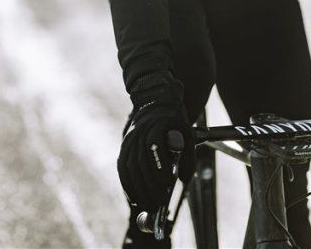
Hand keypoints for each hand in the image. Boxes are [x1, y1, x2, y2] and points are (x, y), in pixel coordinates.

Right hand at [117, 72, 195, 209]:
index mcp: (157, 123)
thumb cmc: (175, 122)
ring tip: (149, 205)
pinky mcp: (124, 148)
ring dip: (138, 189)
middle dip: (150, 184)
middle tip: (159, 202)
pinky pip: (122, 169)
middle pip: (140, 160)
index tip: (168, 182)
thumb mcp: (188, 133)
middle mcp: (139, 131)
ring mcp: (129, 140)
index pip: (154, 144)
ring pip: (129, 167)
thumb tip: (184, 178)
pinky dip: (128, 185)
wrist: (156, 104)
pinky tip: (135, 199)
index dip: (160, 164)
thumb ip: (188, 155)